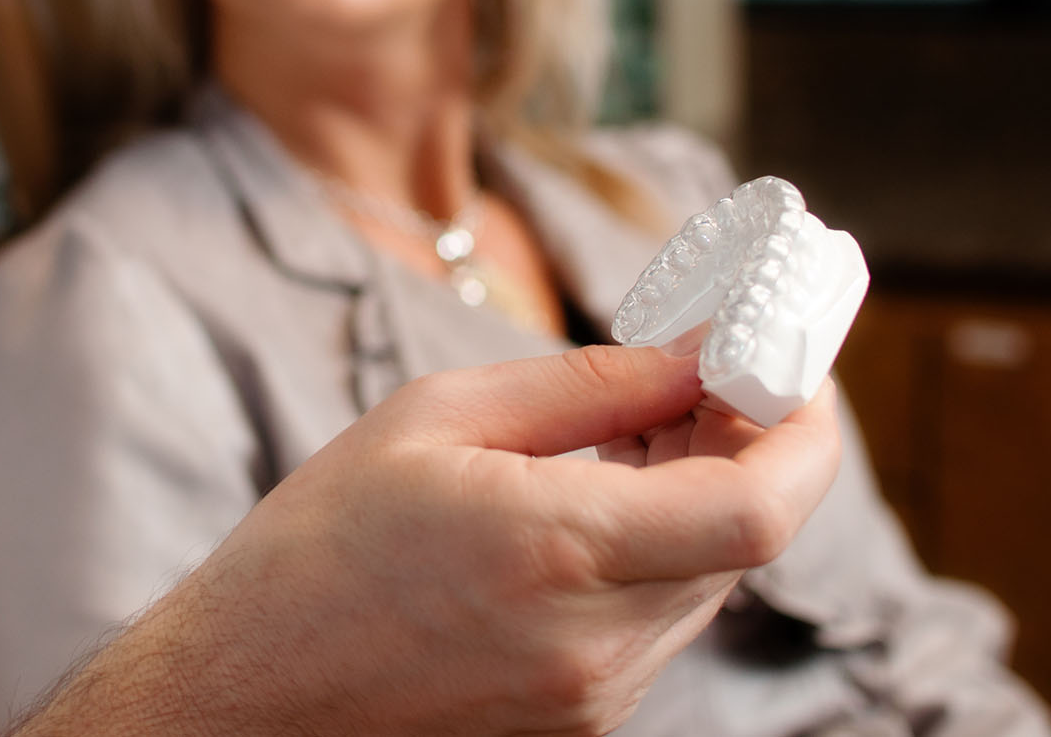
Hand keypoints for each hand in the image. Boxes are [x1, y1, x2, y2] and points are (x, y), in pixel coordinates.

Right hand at [13, 345, 840, 736]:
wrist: (244, 698)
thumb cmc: (320, 546)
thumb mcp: (439, 418)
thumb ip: (590, 386)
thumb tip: (701, 352)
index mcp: (559, 551)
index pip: (762, 508)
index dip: (805, 432)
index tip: (790, 365)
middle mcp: (596, 646)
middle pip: (745, 540)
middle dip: (752, 445)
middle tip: (713, 372)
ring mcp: (593, 703)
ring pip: (705, 583)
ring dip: (704, 497)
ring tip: (642, 427)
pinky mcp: (579, 729)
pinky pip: (655, 624)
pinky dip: (655, 553)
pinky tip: (597, 501)